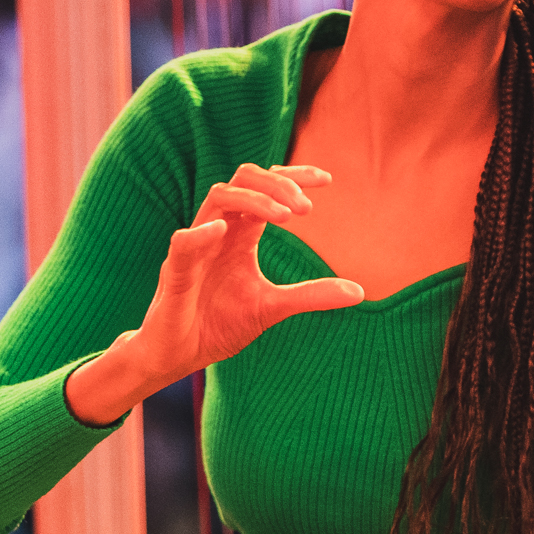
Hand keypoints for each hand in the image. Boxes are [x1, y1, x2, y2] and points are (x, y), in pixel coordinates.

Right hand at [65, 163, 362, 423]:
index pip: (266, 188)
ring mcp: (195, 248)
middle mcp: (218, 231)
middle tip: (306, 207)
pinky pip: (182, 243)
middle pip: (243, 179)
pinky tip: (223, 230)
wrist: (178, 356)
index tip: (327, 179)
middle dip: (277, 184)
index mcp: (240, 233)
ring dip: (254, 200)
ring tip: (286, 216)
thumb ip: (311, 295)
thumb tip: (360, 292)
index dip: (293, 176)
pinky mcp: (174, 273)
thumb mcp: (273, 308)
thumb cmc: (218, 324)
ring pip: (218, 198)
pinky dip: (201, 233)